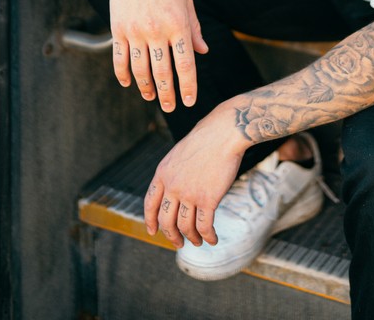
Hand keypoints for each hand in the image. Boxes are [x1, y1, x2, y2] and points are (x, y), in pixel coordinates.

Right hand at [106, 0, 208, 110]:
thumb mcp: (186, 1)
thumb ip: (194, 28)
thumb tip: (202, 52)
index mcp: (178, 24)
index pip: (185, 65)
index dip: (188, 87)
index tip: (189, 101)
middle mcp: (157, 30)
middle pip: (162, 72)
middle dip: (167, 94)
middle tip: (170, 107)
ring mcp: (135, 31)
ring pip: (140, 70)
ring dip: (146, 88)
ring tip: (151, 96)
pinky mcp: (118, 29)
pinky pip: (120, 59)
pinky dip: (124, 74)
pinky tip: (128, 83)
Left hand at [144, 106, 245, 247]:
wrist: (223, 132)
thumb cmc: (205, 139)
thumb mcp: (179, 153)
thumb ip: (174, 173)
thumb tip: (175, 192)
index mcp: (163, 173)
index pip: (150, 204)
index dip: (150, 220)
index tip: (153, 231)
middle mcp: (173, 186)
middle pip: (166, 221)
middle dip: (171, 236)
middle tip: (178, 243)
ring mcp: (189, 193)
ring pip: (185, 226)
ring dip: (191, 238)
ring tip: (197, 241)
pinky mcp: (208, 199)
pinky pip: (204, 226)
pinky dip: (208, 236)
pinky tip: (213, 239)